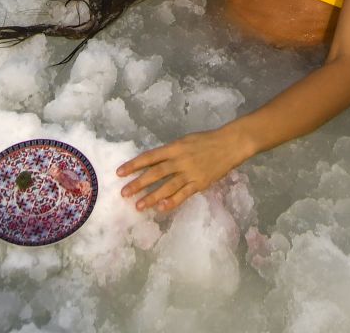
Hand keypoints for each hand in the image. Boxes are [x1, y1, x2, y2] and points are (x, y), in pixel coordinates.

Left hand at [116, 126, 247, 212]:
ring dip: (151, 197)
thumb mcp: (185, 141)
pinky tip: (161, 208)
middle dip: (138, 183)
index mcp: (174, 147)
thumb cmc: (206, 141)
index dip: (133, 164)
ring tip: (138, 206)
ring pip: (167, 187)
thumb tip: (153, 163)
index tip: (119, 172)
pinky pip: (183, 194)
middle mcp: (179, 160)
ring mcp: (190, 173)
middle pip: (155, 173)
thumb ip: (170, 152)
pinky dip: (172, 201)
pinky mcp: (199, 183)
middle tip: (124, 193)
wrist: (230, 145)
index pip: (149, 157)